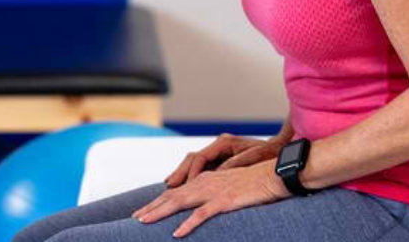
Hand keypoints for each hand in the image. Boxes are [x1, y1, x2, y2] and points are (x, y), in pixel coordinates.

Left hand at [134, 161, 287, 237]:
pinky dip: (188, 224)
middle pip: (172, 196)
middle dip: (151, 207)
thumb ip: (213, 193)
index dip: (157, 202)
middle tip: (134, 218)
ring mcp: (213, 192)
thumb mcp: (229, 187)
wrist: (273, 175)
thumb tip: (202, 206)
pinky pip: (202, 214)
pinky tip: (176, 234)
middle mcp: (204, 183)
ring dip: (160, 212)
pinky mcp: (224, 201)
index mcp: (204, 180)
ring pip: (180, 202)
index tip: (142, 211)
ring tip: (144, 222)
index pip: (175, 191)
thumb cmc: (254, 183)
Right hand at [163, 134, 286, 186]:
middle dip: (180, 172)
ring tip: (170, 185)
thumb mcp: (253, 157)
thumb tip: (218, 172)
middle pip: (192, 158)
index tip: (186, 185)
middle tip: (169, 184)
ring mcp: (218, 152)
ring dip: (182, 174)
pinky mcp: (220, 160)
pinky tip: (183, 184)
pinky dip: (191, 176)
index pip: (201, 157)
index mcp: (224, 142)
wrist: (278, 151)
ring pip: (194, 163)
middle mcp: (218, 145)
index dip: (192, 172)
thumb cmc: (268, 154)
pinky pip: (201, 168)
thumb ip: (235, 164)